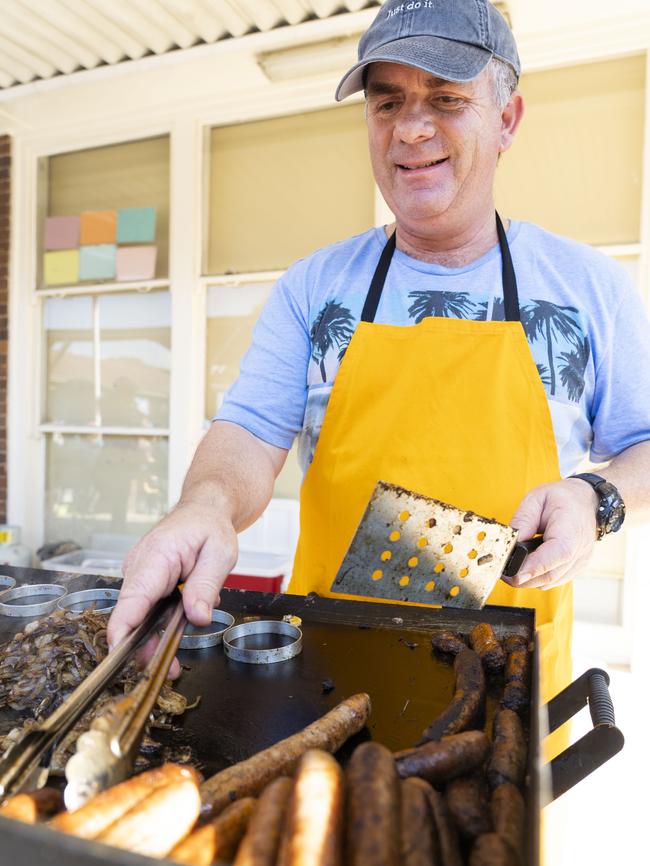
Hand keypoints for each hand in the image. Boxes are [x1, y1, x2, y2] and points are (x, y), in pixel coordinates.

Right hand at [107, 501, 237, 674]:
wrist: (203, 510)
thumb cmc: (210, 526)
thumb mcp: (220, 553)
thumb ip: (206, 585)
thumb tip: (197, 617)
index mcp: (157, 555)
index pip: (133, 596)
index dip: (123, 628)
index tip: (119, 653)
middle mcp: (139, 565)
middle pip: (132, 613)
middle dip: (144, 645)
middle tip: (167, 669)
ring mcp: (138, 572)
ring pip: (137, 614)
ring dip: (153, 637)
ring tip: (173, 661)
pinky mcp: (142, 580)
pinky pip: (144, 607)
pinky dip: (158, 622)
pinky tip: (179, 624)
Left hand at [503, 478, 598, 590]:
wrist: (586, 500)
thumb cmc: (562, 498)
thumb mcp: (536, 499)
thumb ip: (522, 521)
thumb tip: (510, 543)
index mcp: (571, 530)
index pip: (556, 555)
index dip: (533, 568)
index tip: (511, 574)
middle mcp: (580, 551)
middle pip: (550, 574)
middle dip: (523, 577)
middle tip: (502, 572)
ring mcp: (580, 562)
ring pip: (550, 581)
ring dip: (529, 579)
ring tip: (511, 568)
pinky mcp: (577, 568)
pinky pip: (555, 579)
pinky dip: (539, 577)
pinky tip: (528, 566)